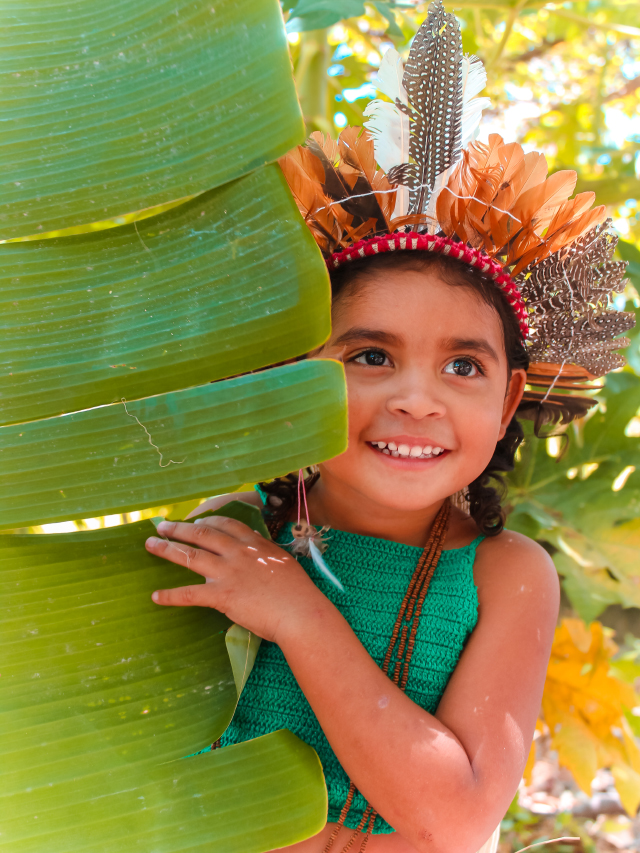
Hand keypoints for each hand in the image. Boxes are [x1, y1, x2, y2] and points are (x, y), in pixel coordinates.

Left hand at [145, 516, 325, 643]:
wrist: (300, 612)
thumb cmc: (298, 592)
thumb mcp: (283, 563)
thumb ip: (265, 556)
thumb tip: (258, 556)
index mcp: (254, 543)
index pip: (226, 524)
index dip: (207, 520)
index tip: (196, 520)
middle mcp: (238, 553)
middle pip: (202, 533)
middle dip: (179, 528)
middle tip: (162, 526)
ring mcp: (228, 572)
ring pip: (190, 556)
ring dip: (167, 549)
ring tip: (150, 544)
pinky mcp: (222, 595)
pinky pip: (189, 594)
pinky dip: (170, 595)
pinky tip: (156, 596)